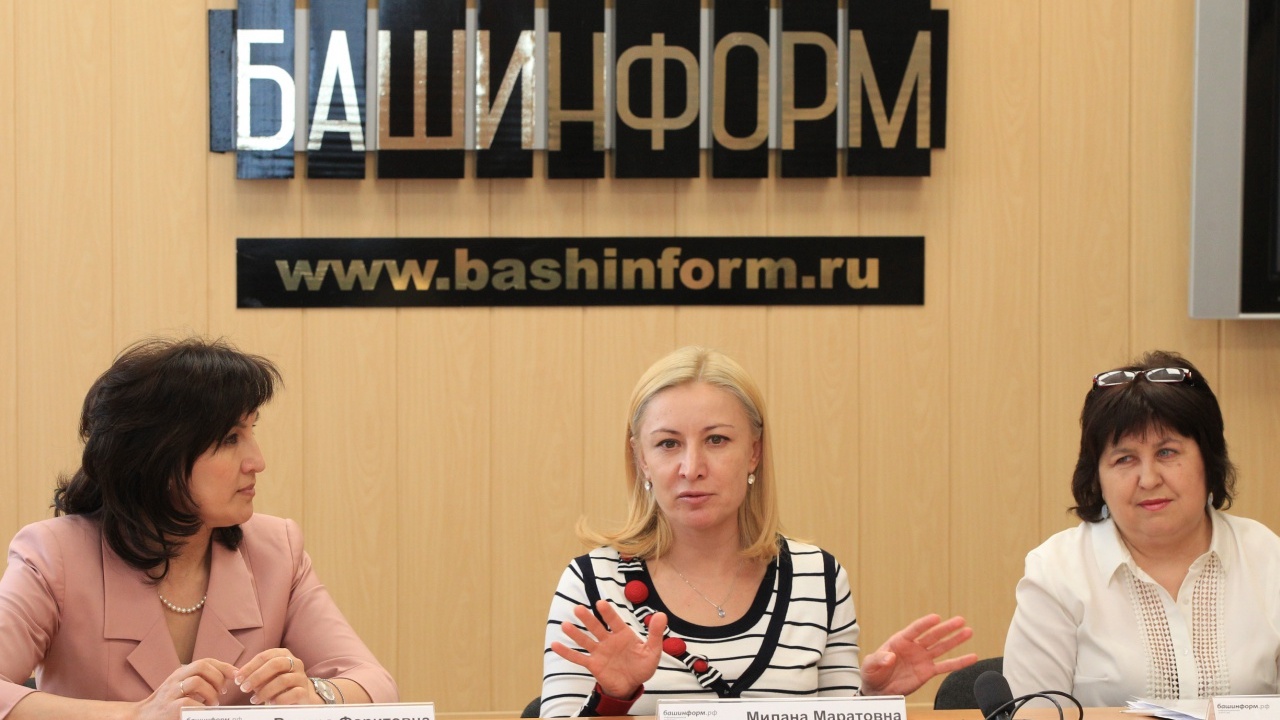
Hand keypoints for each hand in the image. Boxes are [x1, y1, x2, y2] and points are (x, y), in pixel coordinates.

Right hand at [134, 659, 236, 718]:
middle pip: (202, 666)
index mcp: (180, 673)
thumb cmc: (166, 705)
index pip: (206, 661)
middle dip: (218, 677)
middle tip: (222, 692)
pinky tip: (203, 712)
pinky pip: (189, 702)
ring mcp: (170, 694)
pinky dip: (201, 707)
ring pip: (197, 681)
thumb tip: (225, 682)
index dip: (224, 666)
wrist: (140, 718)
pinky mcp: (169, 709)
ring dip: (211, 693)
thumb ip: (199, 683)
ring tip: (213, 703)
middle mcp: (175, 679)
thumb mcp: (181, 689)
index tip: (236, 675)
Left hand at [234, 649, 317, 705]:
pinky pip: (293, 693)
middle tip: (244, 688)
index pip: (264, 656)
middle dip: (256, 677)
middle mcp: (295, 662)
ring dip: (265, 691)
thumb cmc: (278, 685)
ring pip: (283, 680)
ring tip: (254, 700)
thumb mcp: (266, 676)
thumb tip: (236, 675)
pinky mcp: (305, 691)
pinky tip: (270, 703)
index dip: (249, 667)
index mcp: (283, 654)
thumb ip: (253, 674)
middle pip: (275, 664)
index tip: (238, 679)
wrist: (299, 696)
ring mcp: (301, 676)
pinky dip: (279, 699)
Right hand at [550, 600, 668, 698]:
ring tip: (565, 625)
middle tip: (578, 609)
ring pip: (585, 640)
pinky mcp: (593, 664)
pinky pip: (578, 658)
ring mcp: (599, 652)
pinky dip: (567, 652)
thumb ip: (655, 633)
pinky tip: (555, 645)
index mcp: (623, 634)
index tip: (600, 603)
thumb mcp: (652, 651)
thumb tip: (661, 614)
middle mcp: (609, 640)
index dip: (608, 613)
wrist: (631, 685)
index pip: (614, 621)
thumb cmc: (642, 666)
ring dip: (575, 634)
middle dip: (588, 619)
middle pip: (596, 628)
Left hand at [860, 614, 976, 696]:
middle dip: (946, 628)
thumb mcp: (869, 665)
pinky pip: (946, 666)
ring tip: (968, 631)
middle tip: (960, 620)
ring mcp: (922, 658)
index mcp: (899, 641)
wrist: (878, 690)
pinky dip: (959, 662)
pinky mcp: (928, 671)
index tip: (936, 617)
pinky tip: (972, 657)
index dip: (925, 624)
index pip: (914, 630)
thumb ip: (878, 660)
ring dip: (955, 640)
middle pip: (932, 635)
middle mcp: (914, 647)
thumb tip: (889, 656)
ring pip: (942, 647)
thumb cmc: (872, 673)